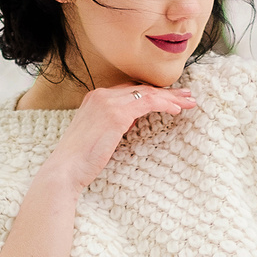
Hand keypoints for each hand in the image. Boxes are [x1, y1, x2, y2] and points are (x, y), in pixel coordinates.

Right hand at [49, 82, 196, 188]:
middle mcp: (101, 95)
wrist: (66, 168)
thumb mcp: (100, 134)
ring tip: (189, 102)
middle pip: (141, 89)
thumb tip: (131, 120)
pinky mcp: (116, 114)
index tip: (171, 98)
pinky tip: (177, 110)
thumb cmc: (81, 158)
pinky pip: (147, 103)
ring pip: (147, 94)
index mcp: (95, 98)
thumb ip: (114, 123)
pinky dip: (164, 105)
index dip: (152, 93)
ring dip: (171, 98)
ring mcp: (107, 102)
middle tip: (187, 95)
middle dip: (166, 92)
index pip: (130, 90)